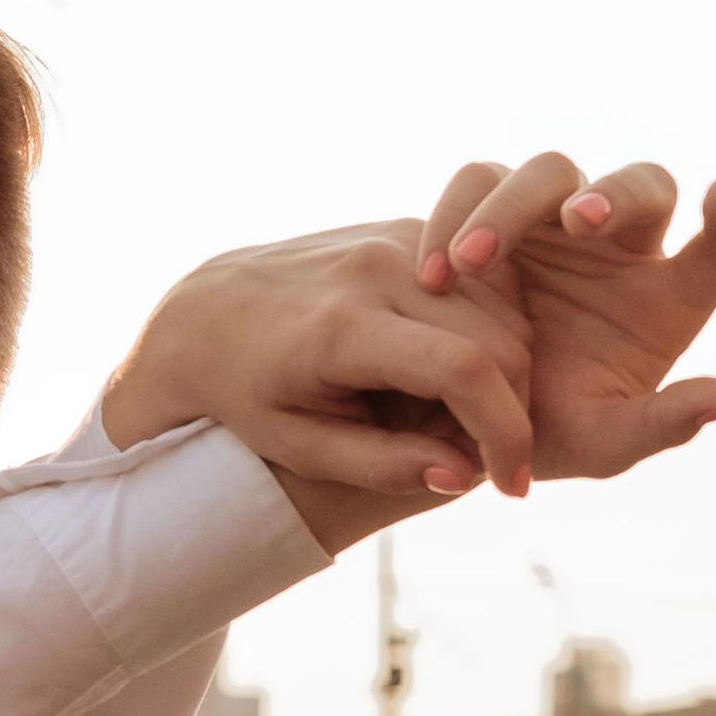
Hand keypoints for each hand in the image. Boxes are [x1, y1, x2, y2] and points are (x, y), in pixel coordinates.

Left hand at [103, 219, 534, 550]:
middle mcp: (375, 270)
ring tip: (461, 420)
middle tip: (483, 458)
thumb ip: (380, 465)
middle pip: (499, 339)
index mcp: (344, 326)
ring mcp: (393, 239)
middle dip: (510, 409)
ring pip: (503, 309)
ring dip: (507, 373)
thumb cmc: (246, 394)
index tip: (508, 484)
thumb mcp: (299, 446)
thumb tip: (463, 476)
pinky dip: (490, 334)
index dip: (503, 432)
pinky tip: (452, 376)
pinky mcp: (405, 230)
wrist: (205, 313)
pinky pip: (483, 284)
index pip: (463, 369)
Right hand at [420, 156, 715, 477]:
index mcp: (668, 298)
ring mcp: (554, 221)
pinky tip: (434, 274)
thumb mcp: (601, 443)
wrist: (457, 418)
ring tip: (470, 264)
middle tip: (576, 224)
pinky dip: (455, 216)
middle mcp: (621, 246)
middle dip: (613, 197)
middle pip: (642, 185)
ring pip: (554, 173)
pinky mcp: (492, 209)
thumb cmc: (547, 432)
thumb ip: (661, 426)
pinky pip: (479, 184)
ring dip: (515, 206)